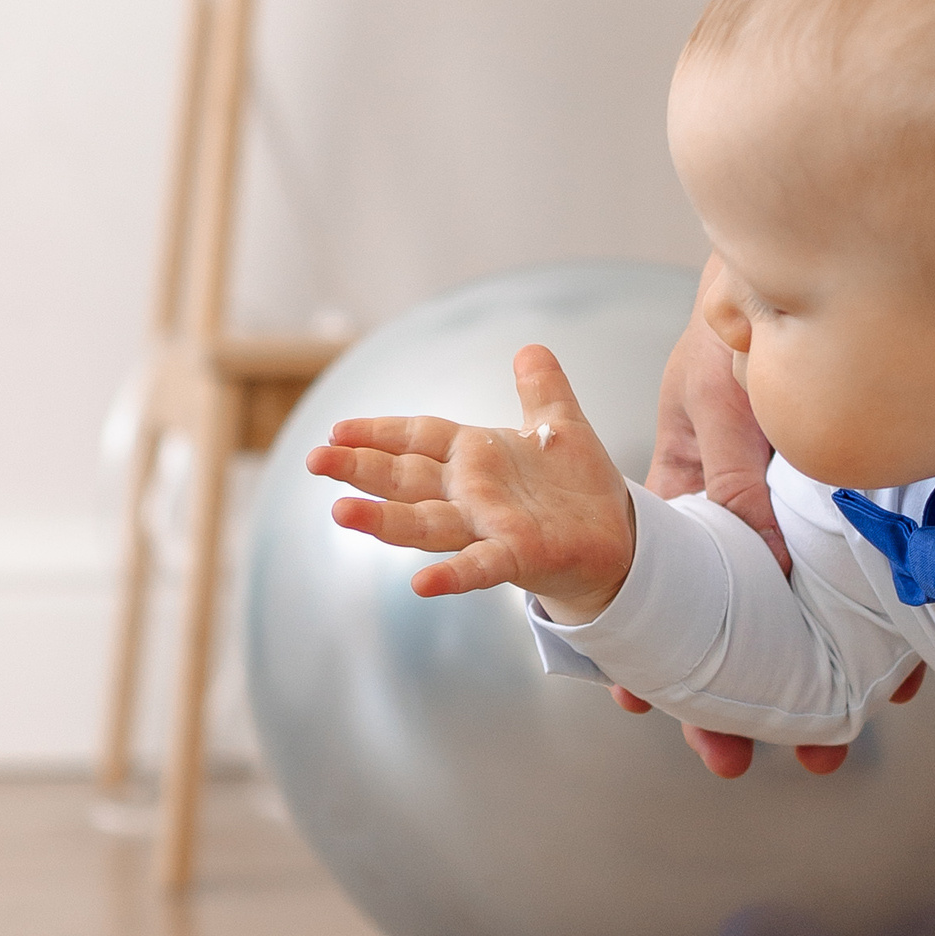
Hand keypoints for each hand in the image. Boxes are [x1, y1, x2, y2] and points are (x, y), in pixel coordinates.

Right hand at [307, 344, 634, 618]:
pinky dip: (450, 575)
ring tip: (339, 513)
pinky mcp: (516, 556)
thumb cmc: (580, 489)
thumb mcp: (562, 426)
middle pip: (406, 477)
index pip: (419, 436)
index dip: (380, 431)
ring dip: (383, 519)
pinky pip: (478, 566)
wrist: (620, 540)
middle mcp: (471, 493)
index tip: (337, 428)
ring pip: (425, 522)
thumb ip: (541, 389)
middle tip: (314, 460)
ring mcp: (488, 526)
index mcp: (477, 457)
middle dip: (360, 468)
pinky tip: (420, 586)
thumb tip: (530, 348)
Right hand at [619, 253, 906, 775]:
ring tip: (826, 747)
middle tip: (738, 762)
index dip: (651, 652)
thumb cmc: (745, 315)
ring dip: (806, 681)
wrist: (813, 265)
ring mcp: (793, 510)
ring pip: (796, 614)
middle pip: (725, 620)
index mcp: (683, 488)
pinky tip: (895, 677)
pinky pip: (862, 578)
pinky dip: (871, 630)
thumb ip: (735, 477)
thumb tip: (762, 563)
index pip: (658, 585)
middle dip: (729, 697)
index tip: (646, 710)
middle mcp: (735, 512)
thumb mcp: (722, 395)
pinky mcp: (851, 501)